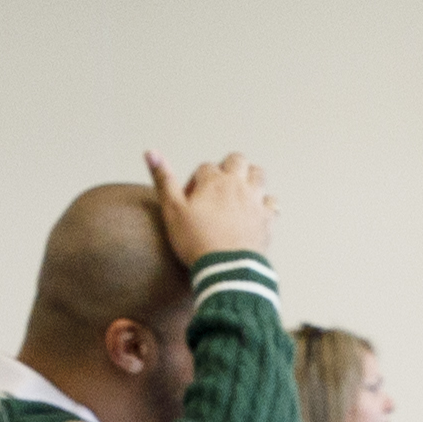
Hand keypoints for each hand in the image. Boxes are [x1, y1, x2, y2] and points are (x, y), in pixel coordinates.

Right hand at [153, 149, 277, 265]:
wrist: (227, 269)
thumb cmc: (197, 241)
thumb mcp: (172, 211)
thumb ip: (163, 180)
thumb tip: (151, 152)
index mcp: (214, 182)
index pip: (205, 168)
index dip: (196, 181)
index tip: (191, 200)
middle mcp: (238, 185)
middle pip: (237, 161)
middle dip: (227, 168)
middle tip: (216, 188)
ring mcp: (255, 201)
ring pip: (258, 175)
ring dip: (249, 178)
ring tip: (238, 193)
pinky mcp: (267, 219)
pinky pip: (272, 202)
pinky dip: (265, 203)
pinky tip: (256, 212)